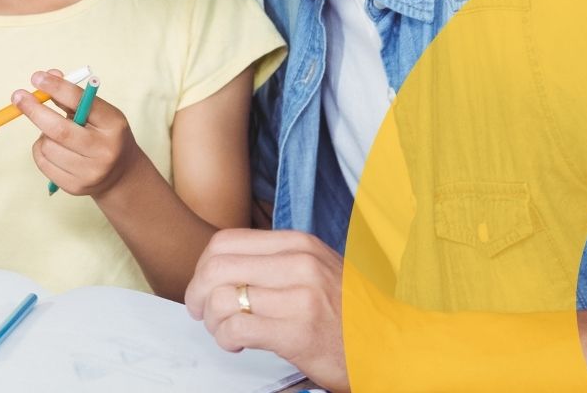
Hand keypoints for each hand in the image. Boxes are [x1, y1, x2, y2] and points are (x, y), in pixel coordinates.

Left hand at [13, 69, 142, 197]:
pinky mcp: (75, 186)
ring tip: (53, 134)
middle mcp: (104, 150)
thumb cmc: (103, 135)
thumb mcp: (98, 113)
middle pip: (59, 129)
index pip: (81, 102)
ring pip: (47, 146)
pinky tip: (52, 148)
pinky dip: (40, 150)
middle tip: (18, 96)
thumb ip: (72, 97)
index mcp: (113, 124)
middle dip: (34, 110)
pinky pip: (43, 162)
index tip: (36, 77)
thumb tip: (45, 77)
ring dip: (42, 134)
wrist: (121, 175)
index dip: (56, 87)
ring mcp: (90, 172)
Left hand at [184, 229, 349, 391]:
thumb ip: (274, 261)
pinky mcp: (298, 333)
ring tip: (225, 330)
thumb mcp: (315, 268)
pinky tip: (238, 344)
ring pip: (222, 299)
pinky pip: (236, 329)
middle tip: (200, 311)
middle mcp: (299, 265)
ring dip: (213, 320)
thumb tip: (220, 265)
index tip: (202, 285)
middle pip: (217, 268)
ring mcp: (300, 298)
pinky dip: (226, 338)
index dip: (202, 266)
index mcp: (298, 244)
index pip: (225, 241)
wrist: (390, 344)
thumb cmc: (347, 310)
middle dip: (197, 293)